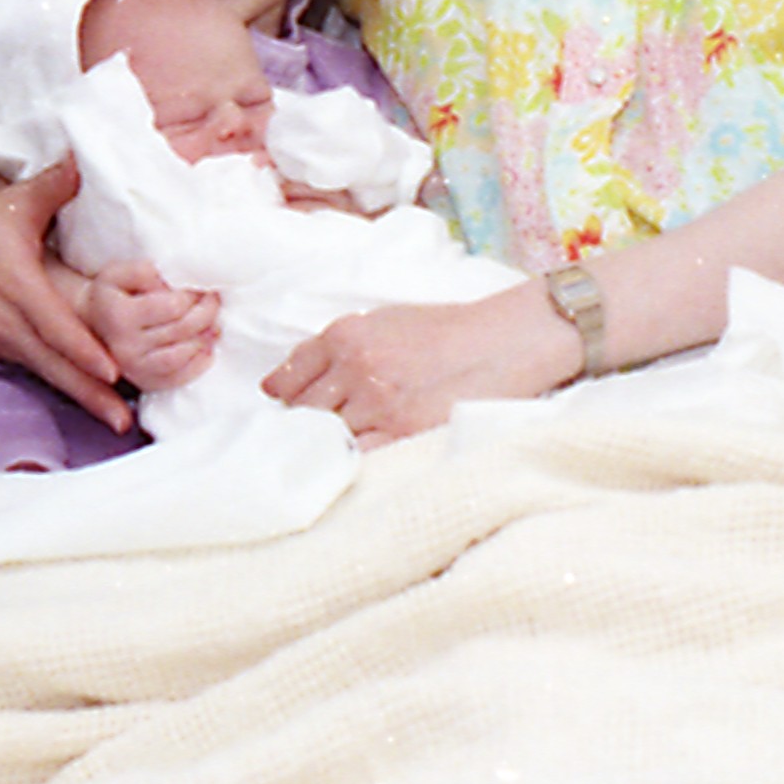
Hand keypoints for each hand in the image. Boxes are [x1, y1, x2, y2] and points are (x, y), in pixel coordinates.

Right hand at [0, 159, 130, 431]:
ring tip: (112, 418)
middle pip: (54, 362)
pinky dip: (61, 384)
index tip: (111, 370)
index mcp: (15, 284)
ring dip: (78, 395)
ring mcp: (0, 337)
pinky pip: (34, 368)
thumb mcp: (14, 201)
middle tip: (121, 419)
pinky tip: (86, 398)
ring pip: (45, 371)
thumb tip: (81, 162)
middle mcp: (6, 319)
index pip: (54, 324)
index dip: (82, 349)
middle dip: (89, 392)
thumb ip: (54, 184)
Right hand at [80, 258, 219, 392]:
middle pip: (182, 329)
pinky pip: (179, 377)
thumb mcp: (118, 273)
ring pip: (182, 355)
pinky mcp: (144, 382)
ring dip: (205, 337)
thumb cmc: (113, 294)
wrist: (94, 324)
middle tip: (213, 300)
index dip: (193, 295)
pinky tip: (206, 347)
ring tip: (213, 323)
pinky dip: (199, 363)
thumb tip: (166, 283)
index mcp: (118, 315)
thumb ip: (141, 271)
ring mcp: (133, 368)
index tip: (199, 287)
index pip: (173, 306)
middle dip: (207, 312)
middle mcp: (123, 346)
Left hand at [262, 285, 572, 446]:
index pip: (291, 379)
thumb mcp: (385, 321)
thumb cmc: (449, 330)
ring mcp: (378, 401)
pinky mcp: (403, 431)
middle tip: (311, 441)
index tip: (289, 415)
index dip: (287, 401)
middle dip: (305, 427)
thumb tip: (277, 386)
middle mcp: (355, 366)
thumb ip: (334, 348)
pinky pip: (357, 457)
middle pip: (304, 413)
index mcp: (346, 334)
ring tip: (338, 453)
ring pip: (327, 437)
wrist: (505, 340)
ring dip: (329, 447)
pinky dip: (353, 462)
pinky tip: (359, 462)